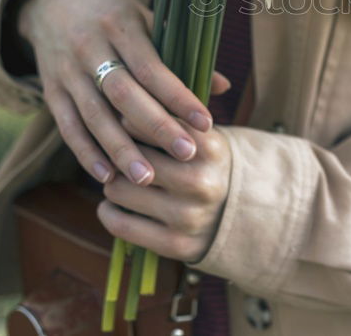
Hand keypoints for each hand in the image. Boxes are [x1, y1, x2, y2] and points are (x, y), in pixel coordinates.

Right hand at [16, 0, 230, 185]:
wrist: (51, 1)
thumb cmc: (111, 13)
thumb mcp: (144, 20)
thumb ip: (180, 53)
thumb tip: (222, 87)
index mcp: (120, 26)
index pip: (153, 68)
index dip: (179, 97)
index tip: (205, 123)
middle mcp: (90, 48)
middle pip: (124, 95)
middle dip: (156, 128)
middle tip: (185, 154)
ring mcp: (67, 72)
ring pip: (94, 116)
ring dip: (120, 150)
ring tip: (146, 180)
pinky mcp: (51, 91)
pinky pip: (67, 126)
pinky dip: (86, 153)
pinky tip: (107, 176)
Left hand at [97, 120, 231, 261]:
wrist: (242, 215)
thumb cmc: (206, 165)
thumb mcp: (202, 136)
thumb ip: (169, 118)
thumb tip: (119, 105)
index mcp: (210, 148)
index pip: (153, 124)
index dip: (130, 122)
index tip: (123, 124)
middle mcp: (201, 181)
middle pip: (130, 156)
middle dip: (118, 154)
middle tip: (118, 156)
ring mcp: (189, 216)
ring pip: (118, 189)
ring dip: (112, 183)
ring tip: (119, 180)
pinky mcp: (176, 245)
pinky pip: (120, 225)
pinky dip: (108, 212)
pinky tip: (112, 205)